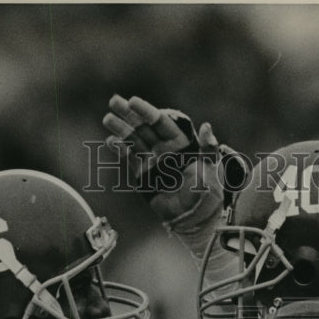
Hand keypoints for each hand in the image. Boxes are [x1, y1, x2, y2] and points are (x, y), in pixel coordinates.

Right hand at [103, 96, 246, 225]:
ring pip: (134, 140)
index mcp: (181, 145)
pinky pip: (130, 158)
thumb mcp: (211, 169)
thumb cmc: (206, 193)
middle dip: (129, 115)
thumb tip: (207, 126)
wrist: (193, 218)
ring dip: (121, 129)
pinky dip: (121, 149)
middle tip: (113, 101)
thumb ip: (209, 148)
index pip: (161, 123)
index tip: (133, 101)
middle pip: (144, 128)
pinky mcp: (144, 175)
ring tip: (107, 119)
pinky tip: (111, 141)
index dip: (147, 112)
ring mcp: (153, 162)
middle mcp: (165, 150)